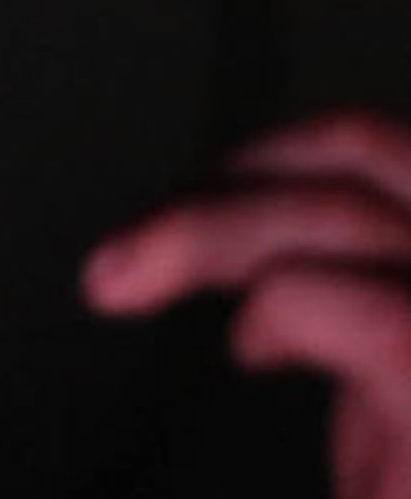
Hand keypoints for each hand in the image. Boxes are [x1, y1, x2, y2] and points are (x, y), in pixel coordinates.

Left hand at [84, 108, 410, 498]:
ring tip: (121, 284)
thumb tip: (252, 193)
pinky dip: (286, 309)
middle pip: (382, 155)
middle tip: (116, 261)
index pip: (403, 148)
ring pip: (352, 217)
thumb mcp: (388, 349)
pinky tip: (254, 351)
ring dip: (211, 237)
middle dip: (234, 188)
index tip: (209, 190)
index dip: (300, 147)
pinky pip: (371, 310)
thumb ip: (356, 263)